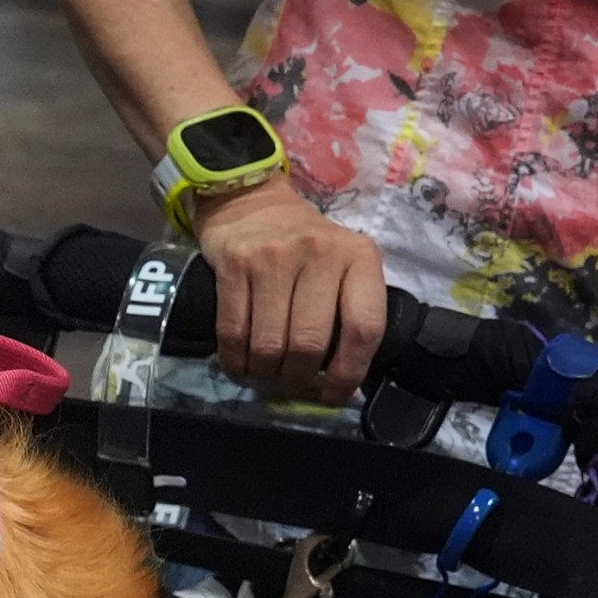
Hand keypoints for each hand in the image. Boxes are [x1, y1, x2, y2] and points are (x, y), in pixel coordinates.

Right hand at [190, 180, 388, 403]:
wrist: (251, 203)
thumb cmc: (305, 245)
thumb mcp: (342, 264)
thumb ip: (348, 310)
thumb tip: (342, 380)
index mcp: (359, 257)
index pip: (364, 327)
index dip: (350, 372)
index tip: (334, 394)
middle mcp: (320, 254)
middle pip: (310, 344)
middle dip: (297, 375)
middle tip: (291, 378)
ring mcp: (274, 258)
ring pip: (270, 344)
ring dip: (265, 371)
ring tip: (265, 370)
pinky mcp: (234, 265)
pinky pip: (233, 332)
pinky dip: (235, 360)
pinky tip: (240, 364)